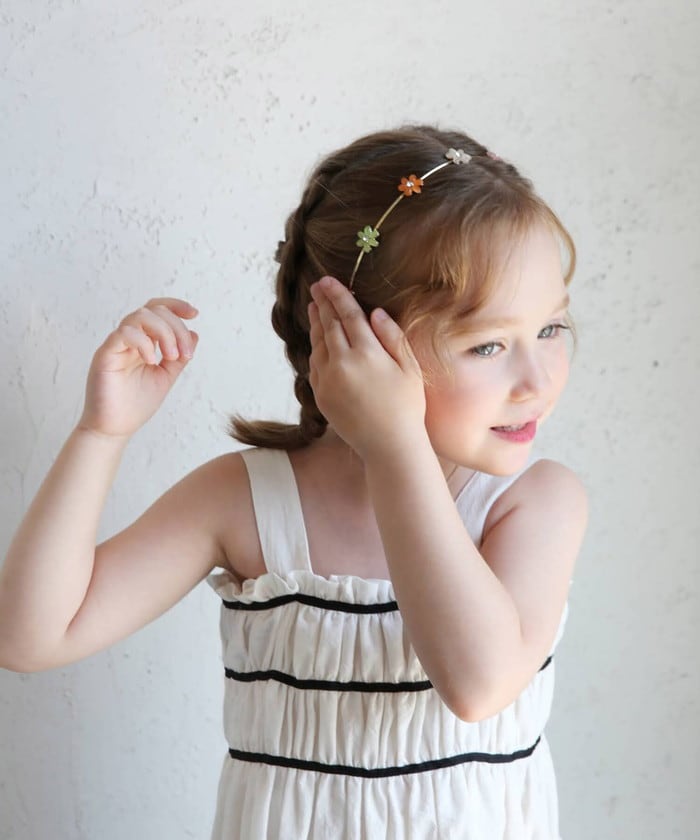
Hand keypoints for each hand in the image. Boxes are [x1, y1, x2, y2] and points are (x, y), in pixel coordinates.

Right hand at [77, 298, 198, 439]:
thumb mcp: (166, 377)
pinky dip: (143, 342)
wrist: (115, 428)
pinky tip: (152, 360)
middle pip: (153, 310)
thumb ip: (179, 357)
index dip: (176, 306)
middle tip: (184, 354)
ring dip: (163, 332)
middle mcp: (128, 339)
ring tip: (171, 356)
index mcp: (143, 341)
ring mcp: (116, 345)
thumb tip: (194, 334)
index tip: (194, 314)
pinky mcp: (105, 355)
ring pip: (139, 317)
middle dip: (176, 327)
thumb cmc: (136, 404)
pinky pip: (123, 334)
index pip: (157, 310)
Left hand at [307, 276, 425, 461]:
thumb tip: (374, 312)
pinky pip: (315, 364)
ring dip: (316, 322)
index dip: (338, 295)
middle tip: (316, 287)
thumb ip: (392, 337)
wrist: (388, 445)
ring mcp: (328, 380)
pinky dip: (315, 347)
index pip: (348, 315)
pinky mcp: (321, 395)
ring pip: (318, 343)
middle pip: (329, 325)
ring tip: (314, 307)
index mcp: (367, 353)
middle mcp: (343, 363)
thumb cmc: (407, 406)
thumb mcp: (410, 369)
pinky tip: (319, 340)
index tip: (328, 281)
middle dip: (322, 303)